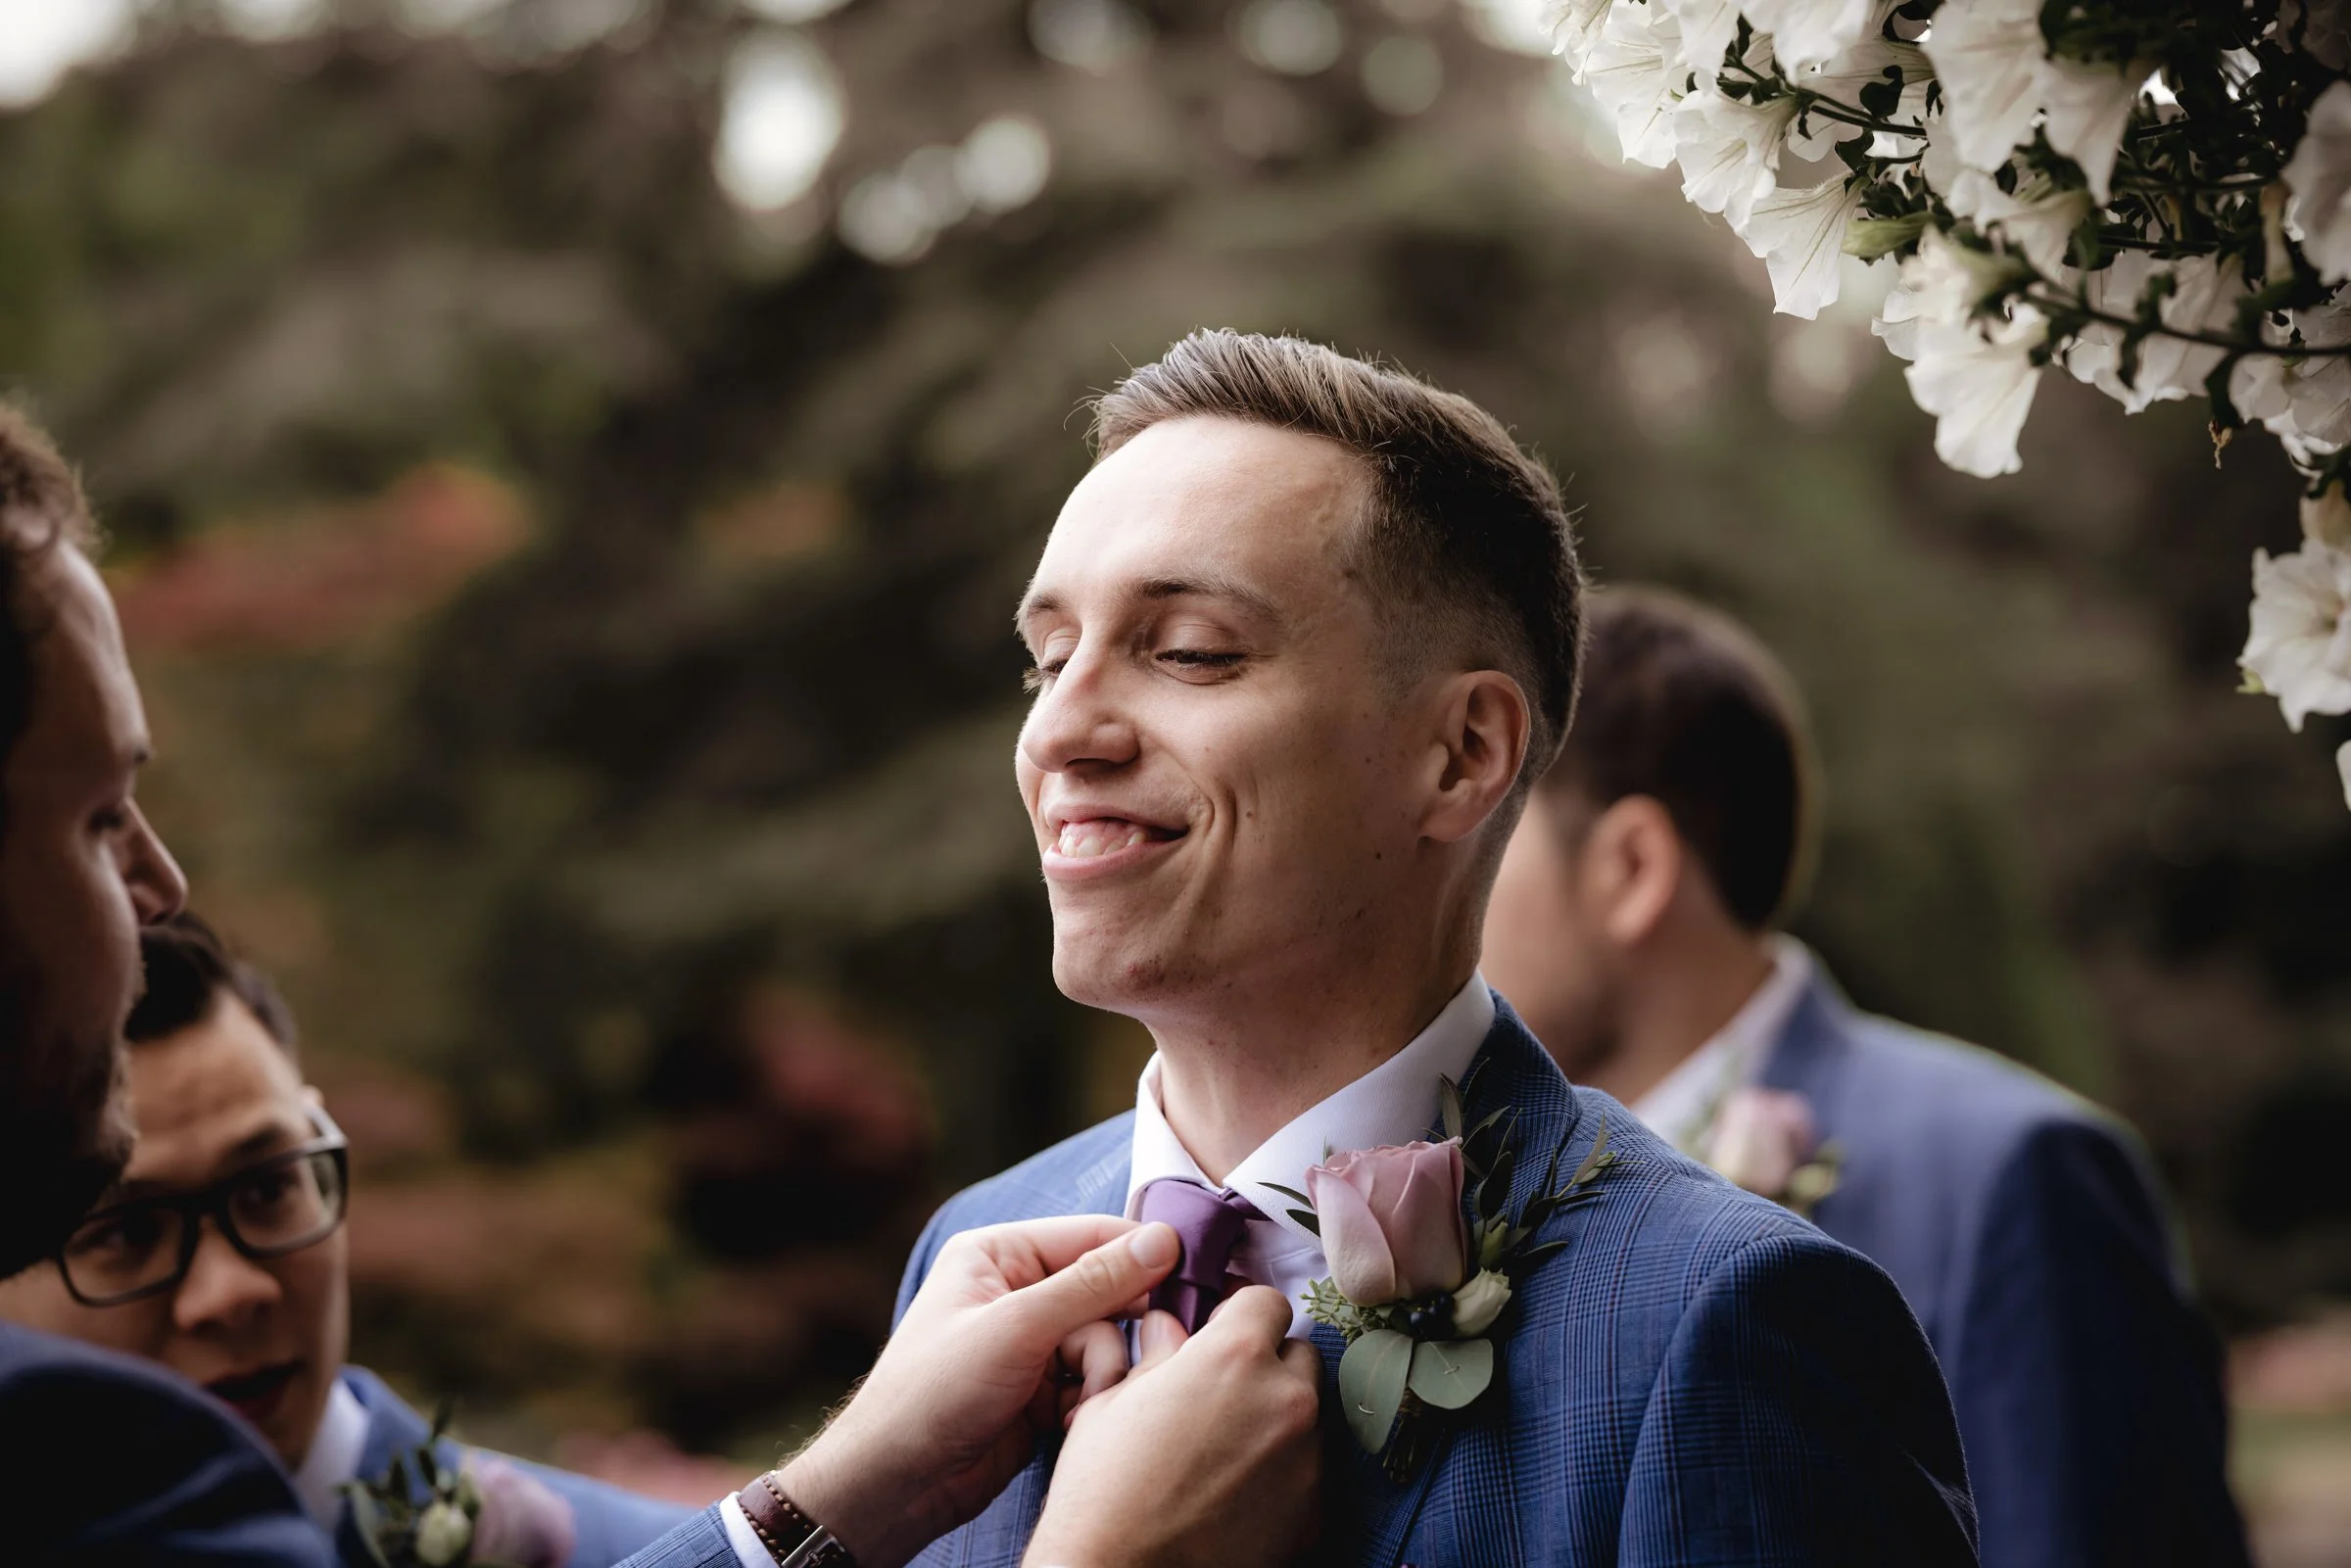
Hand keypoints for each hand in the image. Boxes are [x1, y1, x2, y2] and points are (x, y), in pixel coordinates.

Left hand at [779, 1216, 1180, 1567]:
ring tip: (1081, 1402)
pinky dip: (1092, 1401)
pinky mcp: (1042, 1390)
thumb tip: (1163, 1240)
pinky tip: (1072, 1423)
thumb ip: (1094, 1283)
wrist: (897, 1484)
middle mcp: (1018, 1291)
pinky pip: (1095, 1381)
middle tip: (1129, 1354)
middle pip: (1108, 1292)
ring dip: (1102, 1374)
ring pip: (1107, 1342)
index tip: (1190, 1275)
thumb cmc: (934, 1393)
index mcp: (999, 1254)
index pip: (1092, 1236)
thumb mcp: (1017, 1327)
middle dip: (1115, 1330)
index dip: (1142, 1255)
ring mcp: (1031, 1343)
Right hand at [1025, 1288, 1321, 1567]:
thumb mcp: (1113, 1400)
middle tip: (1220, 1394)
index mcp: (1234, 1356)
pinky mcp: (1313, 1511)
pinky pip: (1307, 1470)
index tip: (1224, 1327)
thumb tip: (1170, 1327)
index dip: (1240, 1312)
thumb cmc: (1103, 1490)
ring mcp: (1307, 1458)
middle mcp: (1285, 1398)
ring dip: (1276, 1418)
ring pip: (1307, 1414)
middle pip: (1297, 1354)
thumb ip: (1156, 1352)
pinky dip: (1282, 1473)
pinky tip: (1235, 1493)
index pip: (1266, 1300)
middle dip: (1265, 1365)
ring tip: (1224, 1450)